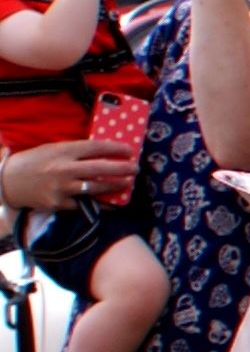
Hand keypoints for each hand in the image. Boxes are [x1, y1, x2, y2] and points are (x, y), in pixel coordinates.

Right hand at [0, 134, 139, 214]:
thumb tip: (102, 152)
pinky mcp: (59, 203)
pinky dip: (99, 204)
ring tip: (126, 184)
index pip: (95, 147)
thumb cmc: (34, 162)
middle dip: (122, 168)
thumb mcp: (53, 149)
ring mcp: (62, 187)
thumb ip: (75, 151)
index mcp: (63, 151)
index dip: (116, 149)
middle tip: (135, 168)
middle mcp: (63, 168)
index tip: (130, 150)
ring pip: (96, 187)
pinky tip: (110, 203)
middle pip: (101, 168)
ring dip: (115, 186)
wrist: (9, 181)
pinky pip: (85, 204)